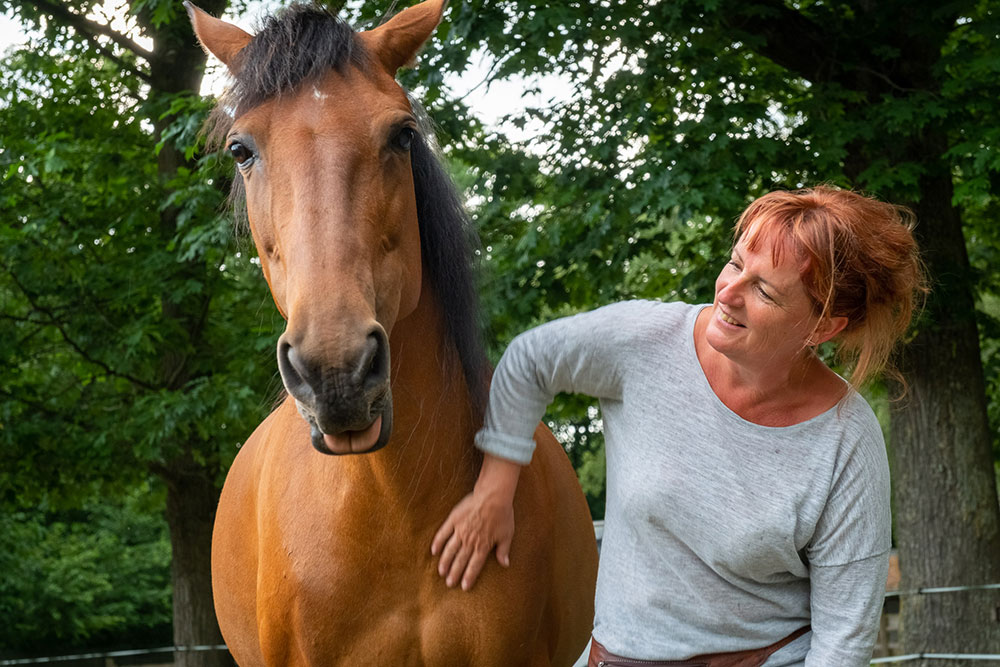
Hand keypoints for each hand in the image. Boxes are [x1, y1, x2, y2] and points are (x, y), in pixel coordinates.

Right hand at [430, 454, 521, 590]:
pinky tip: (433, 550)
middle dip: (454, 573)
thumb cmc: (503, 515)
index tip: (463, 587)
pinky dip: (438, 542)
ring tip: (441, 572)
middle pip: (460, 560)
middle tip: (449, 583)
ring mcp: (460, 531)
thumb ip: (503, 551)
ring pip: (450, 550)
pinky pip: (443, 533)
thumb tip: (505, 564)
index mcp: (482, 546)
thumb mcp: (507, 534)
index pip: (474, 566)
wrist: (493, 496)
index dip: (469, 577)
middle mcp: (470, 541)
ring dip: (445, 562)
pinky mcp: (454, 519)